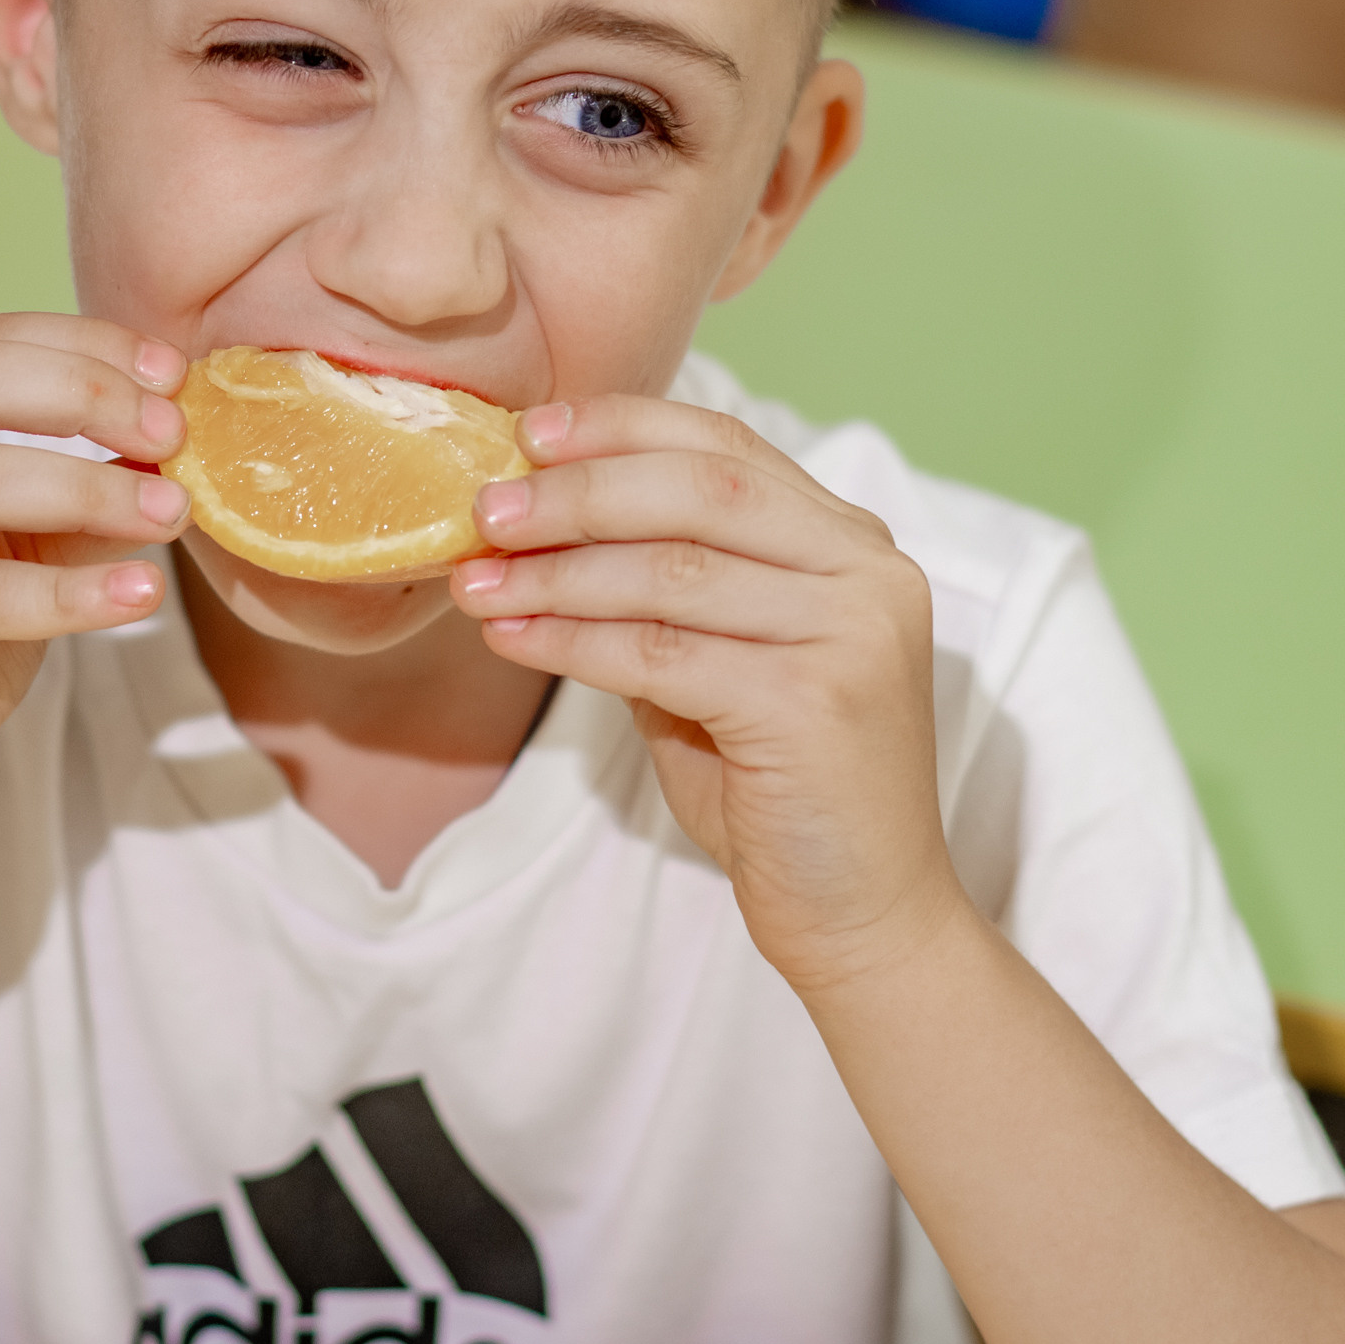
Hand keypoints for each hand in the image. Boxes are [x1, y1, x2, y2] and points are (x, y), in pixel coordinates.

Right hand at [0, 317, 187, 863]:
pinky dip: (67, 591)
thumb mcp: (15, 560)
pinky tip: (137, 593)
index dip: (81, 345)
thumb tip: (167, 448)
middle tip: (173, 431)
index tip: (171, 373)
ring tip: (172, 510)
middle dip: (85, 393)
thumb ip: (71, 502)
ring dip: (88, 487)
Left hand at [450, 398, 963, 997]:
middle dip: (579, 492)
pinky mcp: (813, 703)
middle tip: (487, 508)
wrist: (863, 915)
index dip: (624, 428)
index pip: (728, 446)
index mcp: (852, 543)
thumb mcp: (720, 666)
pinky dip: (573, 641)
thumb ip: (663, 593)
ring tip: (476, 579)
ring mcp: (851, 633)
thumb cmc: (779, 790)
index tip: (532, 433)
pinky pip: (661, 652)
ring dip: (557, 572)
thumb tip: (538, 527)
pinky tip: (515, 639)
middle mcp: (868, 571)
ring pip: (673, 570)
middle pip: (700, 490)